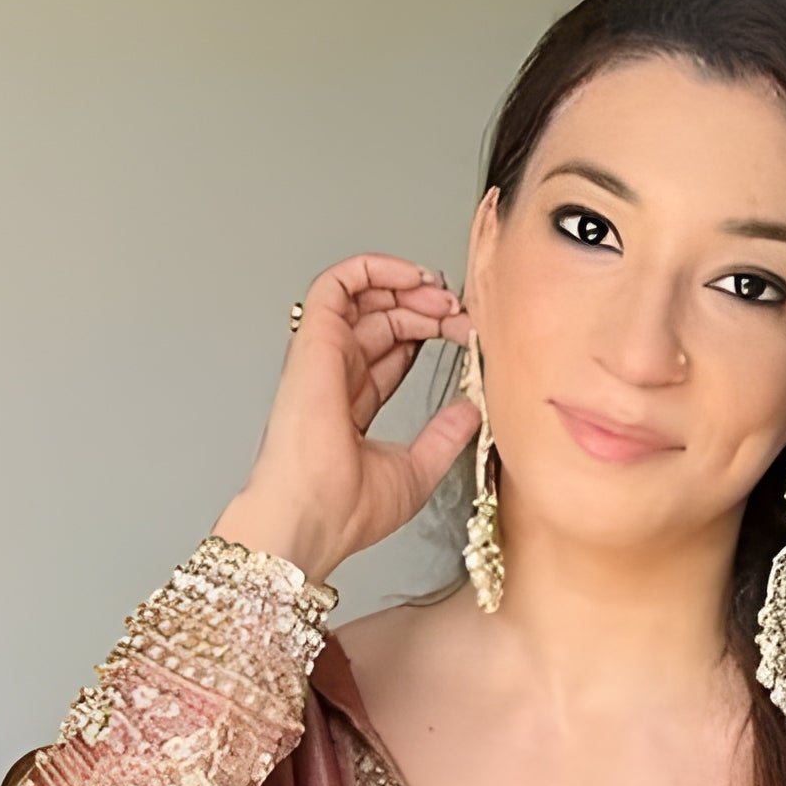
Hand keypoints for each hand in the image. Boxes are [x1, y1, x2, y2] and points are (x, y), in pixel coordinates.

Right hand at [215, 253, 479, 583]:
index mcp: (353, 405)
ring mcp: (324, 355)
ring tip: (442, 295)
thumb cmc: (346, 510)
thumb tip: (472, 411)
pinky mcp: (314, 340)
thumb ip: (444, 437)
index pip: (393, 351)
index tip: (466, 334)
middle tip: (462, 315)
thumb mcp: (417, 471)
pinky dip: (373, 268)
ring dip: (405, 285)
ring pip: (362, 297)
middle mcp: (335, 375)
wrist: (314, 516)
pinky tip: (411, 276)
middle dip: (427, 308)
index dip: (430, 332)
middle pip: (384, 321)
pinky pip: (336, 284)